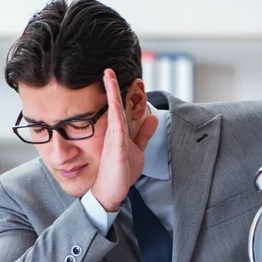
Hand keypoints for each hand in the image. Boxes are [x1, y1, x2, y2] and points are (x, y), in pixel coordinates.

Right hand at [92, 69, 157, 211]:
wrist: (111, 191)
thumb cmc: (121, 172)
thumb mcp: (138, 150)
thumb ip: (144, 134)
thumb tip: (153, 118)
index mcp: (119, 132)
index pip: (119, 108)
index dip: (119, 92)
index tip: (117, 76)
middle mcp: (114, 133)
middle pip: (114, 106)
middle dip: (113, 87)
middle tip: (110, 69)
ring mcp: (113, 139)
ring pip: (113, 112)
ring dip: (112, 94)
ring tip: (108, 77)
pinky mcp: (116, 148)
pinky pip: (116, 127)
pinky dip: (115, 112)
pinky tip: (114, 101)